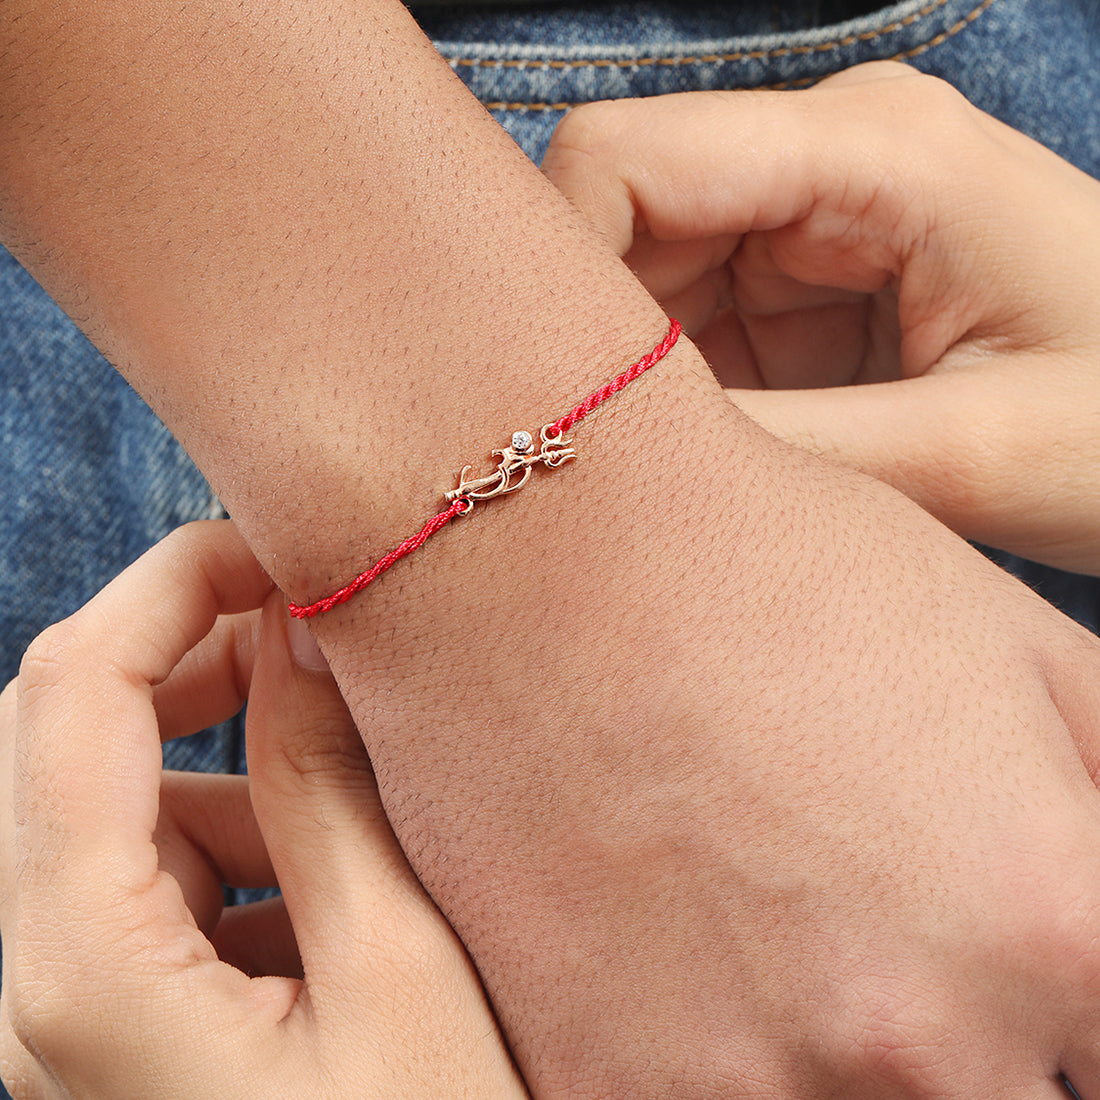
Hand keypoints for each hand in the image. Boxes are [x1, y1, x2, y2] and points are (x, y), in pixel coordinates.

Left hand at [0, 521, 524, 1098]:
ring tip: (341, 794)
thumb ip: (328, 784)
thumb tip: (303, 630)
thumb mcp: (398, 970)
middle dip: (184, 656)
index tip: (276, 544)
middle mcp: (28, 989)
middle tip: (307, 634)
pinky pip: (136, 876)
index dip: (171, 584)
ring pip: (100, 804)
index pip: (72, 692)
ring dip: (216, 759)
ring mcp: (55, 1011)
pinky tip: (322, 890)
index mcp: (80, 970)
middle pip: (57, 734)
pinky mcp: (103, 1023)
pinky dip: (225, 838)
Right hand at [542, 62, 1099, 573]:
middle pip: (615, 221)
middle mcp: (823, 158)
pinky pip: (684, 327)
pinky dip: (675, 397)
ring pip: (636, 280)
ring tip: (689, 474)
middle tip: (615, 467)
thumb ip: (786, 452)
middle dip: (594, 345)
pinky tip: (720, 459)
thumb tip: (617, 464)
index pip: (622, 160)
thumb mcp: (969, 455)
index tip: (558, 403)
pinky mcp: (801, 285)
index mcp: (872, 149)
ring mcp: (807, 220)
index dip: (555, 272)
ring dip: (636, 379)